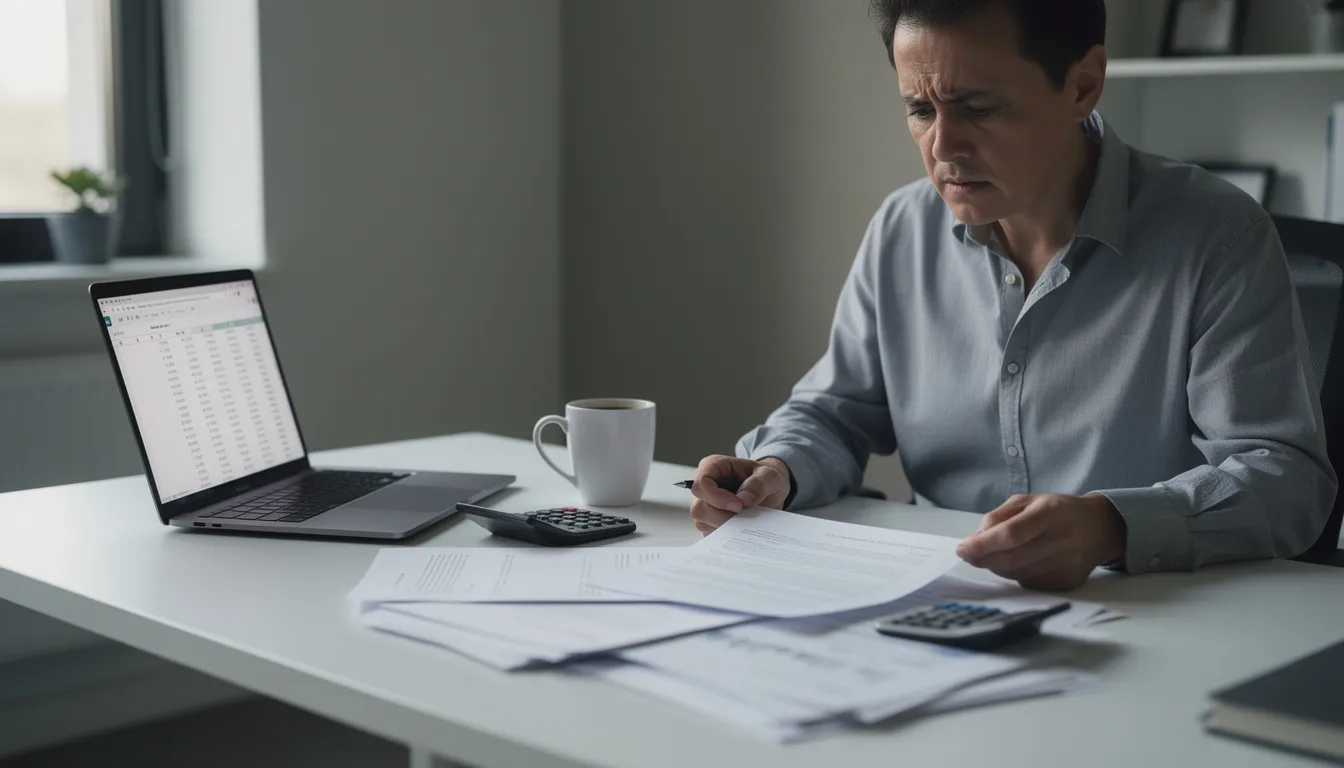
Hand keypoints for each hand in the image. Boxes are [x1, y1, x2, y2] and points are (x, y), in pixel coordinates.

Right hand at [688, 455, 790, 535]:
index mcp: (712, 467)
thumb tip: (743, 501)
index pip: (701, 484)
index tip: (739, 505)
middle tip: (744, 516)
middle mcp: (703, 487)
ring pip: (701, 523)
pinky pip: (709, 533)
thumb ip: (758, 485)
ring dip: (725, 526)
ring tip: (745, 520)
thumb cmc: (764, 478)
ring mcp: (703, 505)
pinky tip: (741, 527)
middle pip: (698, 508)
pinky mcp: (708, 522)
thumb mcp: (769, 476)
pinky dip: (725, 534)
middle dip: (722, 516)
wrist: (769, 491)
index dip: (717, 498)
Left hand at [954, 493, 1125, 591]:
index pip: (1010, 535)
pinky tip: (1018, 562)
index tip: (961, 549)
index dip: (982, 545)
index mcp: (1050, 513)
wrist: (1101, 528)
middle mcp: (1061, 540)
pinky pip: (1029, 583)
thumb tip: (976, 539)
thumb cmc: (1058, 510)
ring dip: (996, 567)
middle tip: (969, 554)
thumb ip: (999, 516)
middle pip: (1011, 560)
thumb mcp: (1028, 501)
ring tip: (993, 555)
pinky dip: (1015, 574)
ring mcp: (1066, 565)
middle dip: (983, 559)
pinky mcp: (1068, 582)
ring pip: (1017, 574)